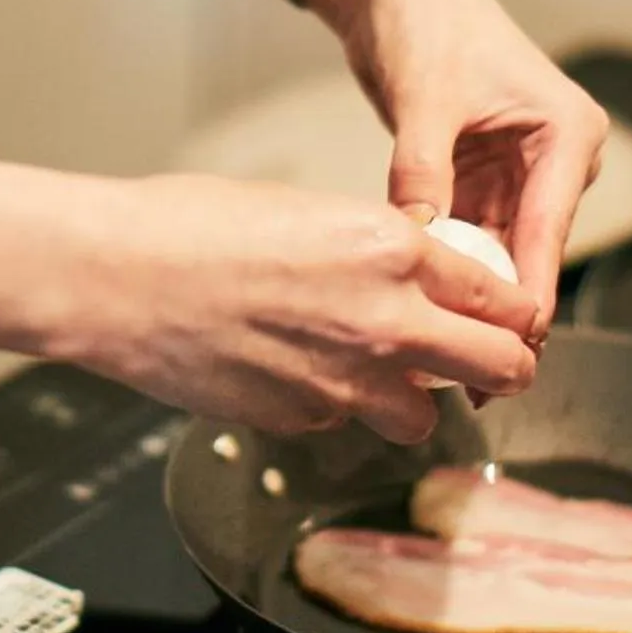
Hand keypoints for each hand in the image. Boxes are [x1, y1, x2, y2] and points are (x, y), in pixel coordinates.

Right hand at [55, 174, 538, 443]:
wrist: (117, 278)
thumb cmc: (191, 227)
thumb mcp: (310, 210)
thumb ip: (378, 250)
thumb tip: (413, 276)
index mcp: (394, 251)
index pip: (500, 297)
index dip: (514, 313)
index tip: (510, 319)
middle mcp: (386, 322)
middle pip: (498, 368)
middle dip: (503, 368)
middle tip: (493, 366)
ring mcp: (346, 383)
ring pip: (422, 418)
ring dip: (412, 401)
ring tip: (376, 373)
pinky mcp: (302, 420)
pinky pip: (343, 422)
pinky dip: (333, 406)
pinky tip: (289, 369)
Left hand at [293, 0, 608, 339]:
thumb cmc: (424, 17)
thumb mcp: (424, 99)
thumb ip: (422, 171)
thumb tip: (417, 240)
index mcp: (567, 132)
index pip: (549, 230)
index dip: (529, 295)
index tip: (512, 350)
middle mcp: (555, 157)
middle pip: (531, 251)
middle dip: (501, 310)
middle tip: (476, 378)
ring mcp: (519, 170)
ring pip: (500, 251)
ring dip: (474, 296)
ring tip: (446, 358)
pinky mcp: (480, 175)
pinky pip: (469, 234)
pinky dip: (449, 266)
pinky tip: (427, 310)